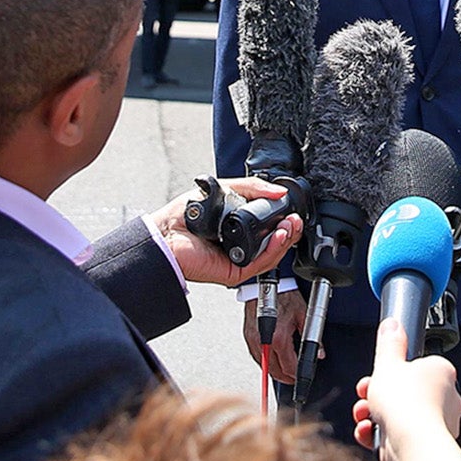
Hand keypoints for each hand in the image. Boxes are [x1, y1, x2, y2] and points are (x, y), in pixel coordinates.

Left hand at [149, 178, 300, 285]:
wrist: (165, 233)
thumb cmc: (183, 216)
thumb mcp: (223, 189)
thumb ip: (251, 188)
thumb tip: (277, 191)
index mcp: (238, 228)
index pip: (269, 227)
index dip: (283, 220)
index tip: (291, 209)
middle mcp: (241, 245)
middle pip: (275, 242)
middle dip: (290, 230)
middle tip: (295, 219)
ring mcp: (239, 259)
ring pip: (272, 254)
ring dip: (286, 239)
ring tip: (290, 225)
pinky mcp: (235, 272)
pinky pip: (260, 263)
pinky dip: (273, 250)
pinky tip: (279, 237)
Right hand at [240, 288, 305, 383]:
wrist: (267, 283)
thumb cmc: (284, 295)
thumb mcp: (304, 314)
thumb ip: (313, 337)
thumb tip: (319, 352)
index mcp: (279, 337)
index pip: (288, 366)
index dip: (296, 375)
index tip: (300, 377)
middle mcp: (264, 341)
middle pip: (274, 370)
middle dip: (285, 378)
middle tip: (293, 379)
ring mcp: (253, 339)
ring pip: (263, 365)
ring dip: (273, 371)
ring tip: (283, 372)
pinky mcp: (248, 335)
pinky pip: (255, 355)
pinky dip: (264, 361)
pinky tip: (271, 361)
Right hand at [354, 313, 460, 460]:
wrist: (411, 445)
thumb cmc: (407, 405)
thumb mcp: (388, 364)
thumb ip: (389, 344)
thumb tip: (392, 325)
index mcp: (441, 372)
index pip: (414, 366)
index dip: (390, 370)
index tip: (376, 374)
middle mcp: (445, 397)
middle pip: (403, 391)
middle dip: (378, 395)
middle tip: (367, 395)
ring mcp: (436, 422)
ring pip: (398, 415)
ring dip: (374, 415)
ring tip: (365, 415)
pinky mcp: (423, 444)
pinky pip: (397, 435)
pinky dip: (380, 435)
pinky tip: (370, 433)